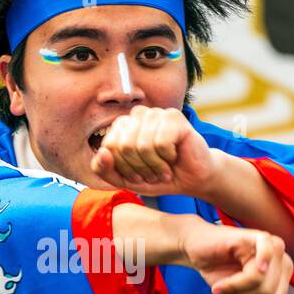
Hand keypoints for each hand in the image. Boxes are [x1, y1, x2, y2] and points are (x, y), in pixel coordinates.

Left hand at [90, 105, 217, 195]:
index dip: (122, 168)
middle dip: (138, 168)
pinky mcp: (174, 116)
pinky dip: (167, 158)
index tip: (137, 176)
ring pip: (142, 145)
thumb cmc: (158, 177)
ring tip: (163, 169)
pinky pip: (160, 142)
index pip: (108, 147)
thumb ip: (104, 170)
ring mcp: (156, 113)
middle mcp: (138, 115)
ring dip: (154, 166)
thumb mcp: (125, 180)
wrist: (192, 180)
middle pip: (123, 146)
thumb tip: (101, 153)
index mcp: (123, 126)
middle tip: (152, 174)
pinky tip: (174, 157)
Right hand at [179, 218, 291, 293]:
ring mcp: (272, 246)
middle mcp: (282, 258)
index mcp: (281, 273)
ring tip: (220, 287)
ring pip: (262, 284)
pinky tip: (224, 281)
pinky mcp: (259, 237)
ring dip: (235, 291)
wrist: (196, 250)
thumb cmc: (219, 270)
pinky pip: (257, 270)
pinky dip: (238, 282)